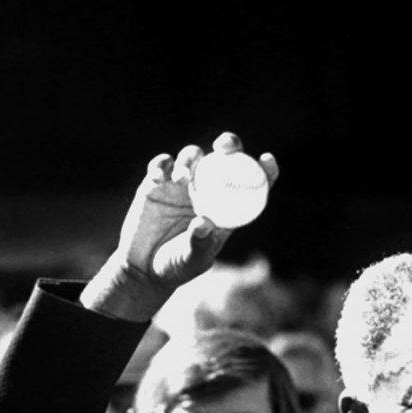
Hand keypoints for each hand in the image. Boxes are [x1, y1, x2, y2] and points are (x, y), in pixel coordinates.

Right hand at [81, 132, 278, 320]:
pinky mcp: (157, 183)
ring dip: (189, 159)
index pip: (251, 184)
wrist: (144, 268)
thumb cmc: (177, 267)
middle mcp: (208, 190)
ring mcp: (183, 184)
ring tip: (182, 177)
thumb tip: (204, 223)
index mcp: (227, 208)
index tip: (267, 160)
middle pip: (224, 158)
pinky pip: (162, 165)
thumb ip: (200, 242)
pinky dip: (162, 166)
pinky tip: (160, 176)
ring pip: (192, 156)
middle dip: (229, 144)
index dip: (263, 170)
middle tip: (224, 147)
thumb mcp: (192, 260)